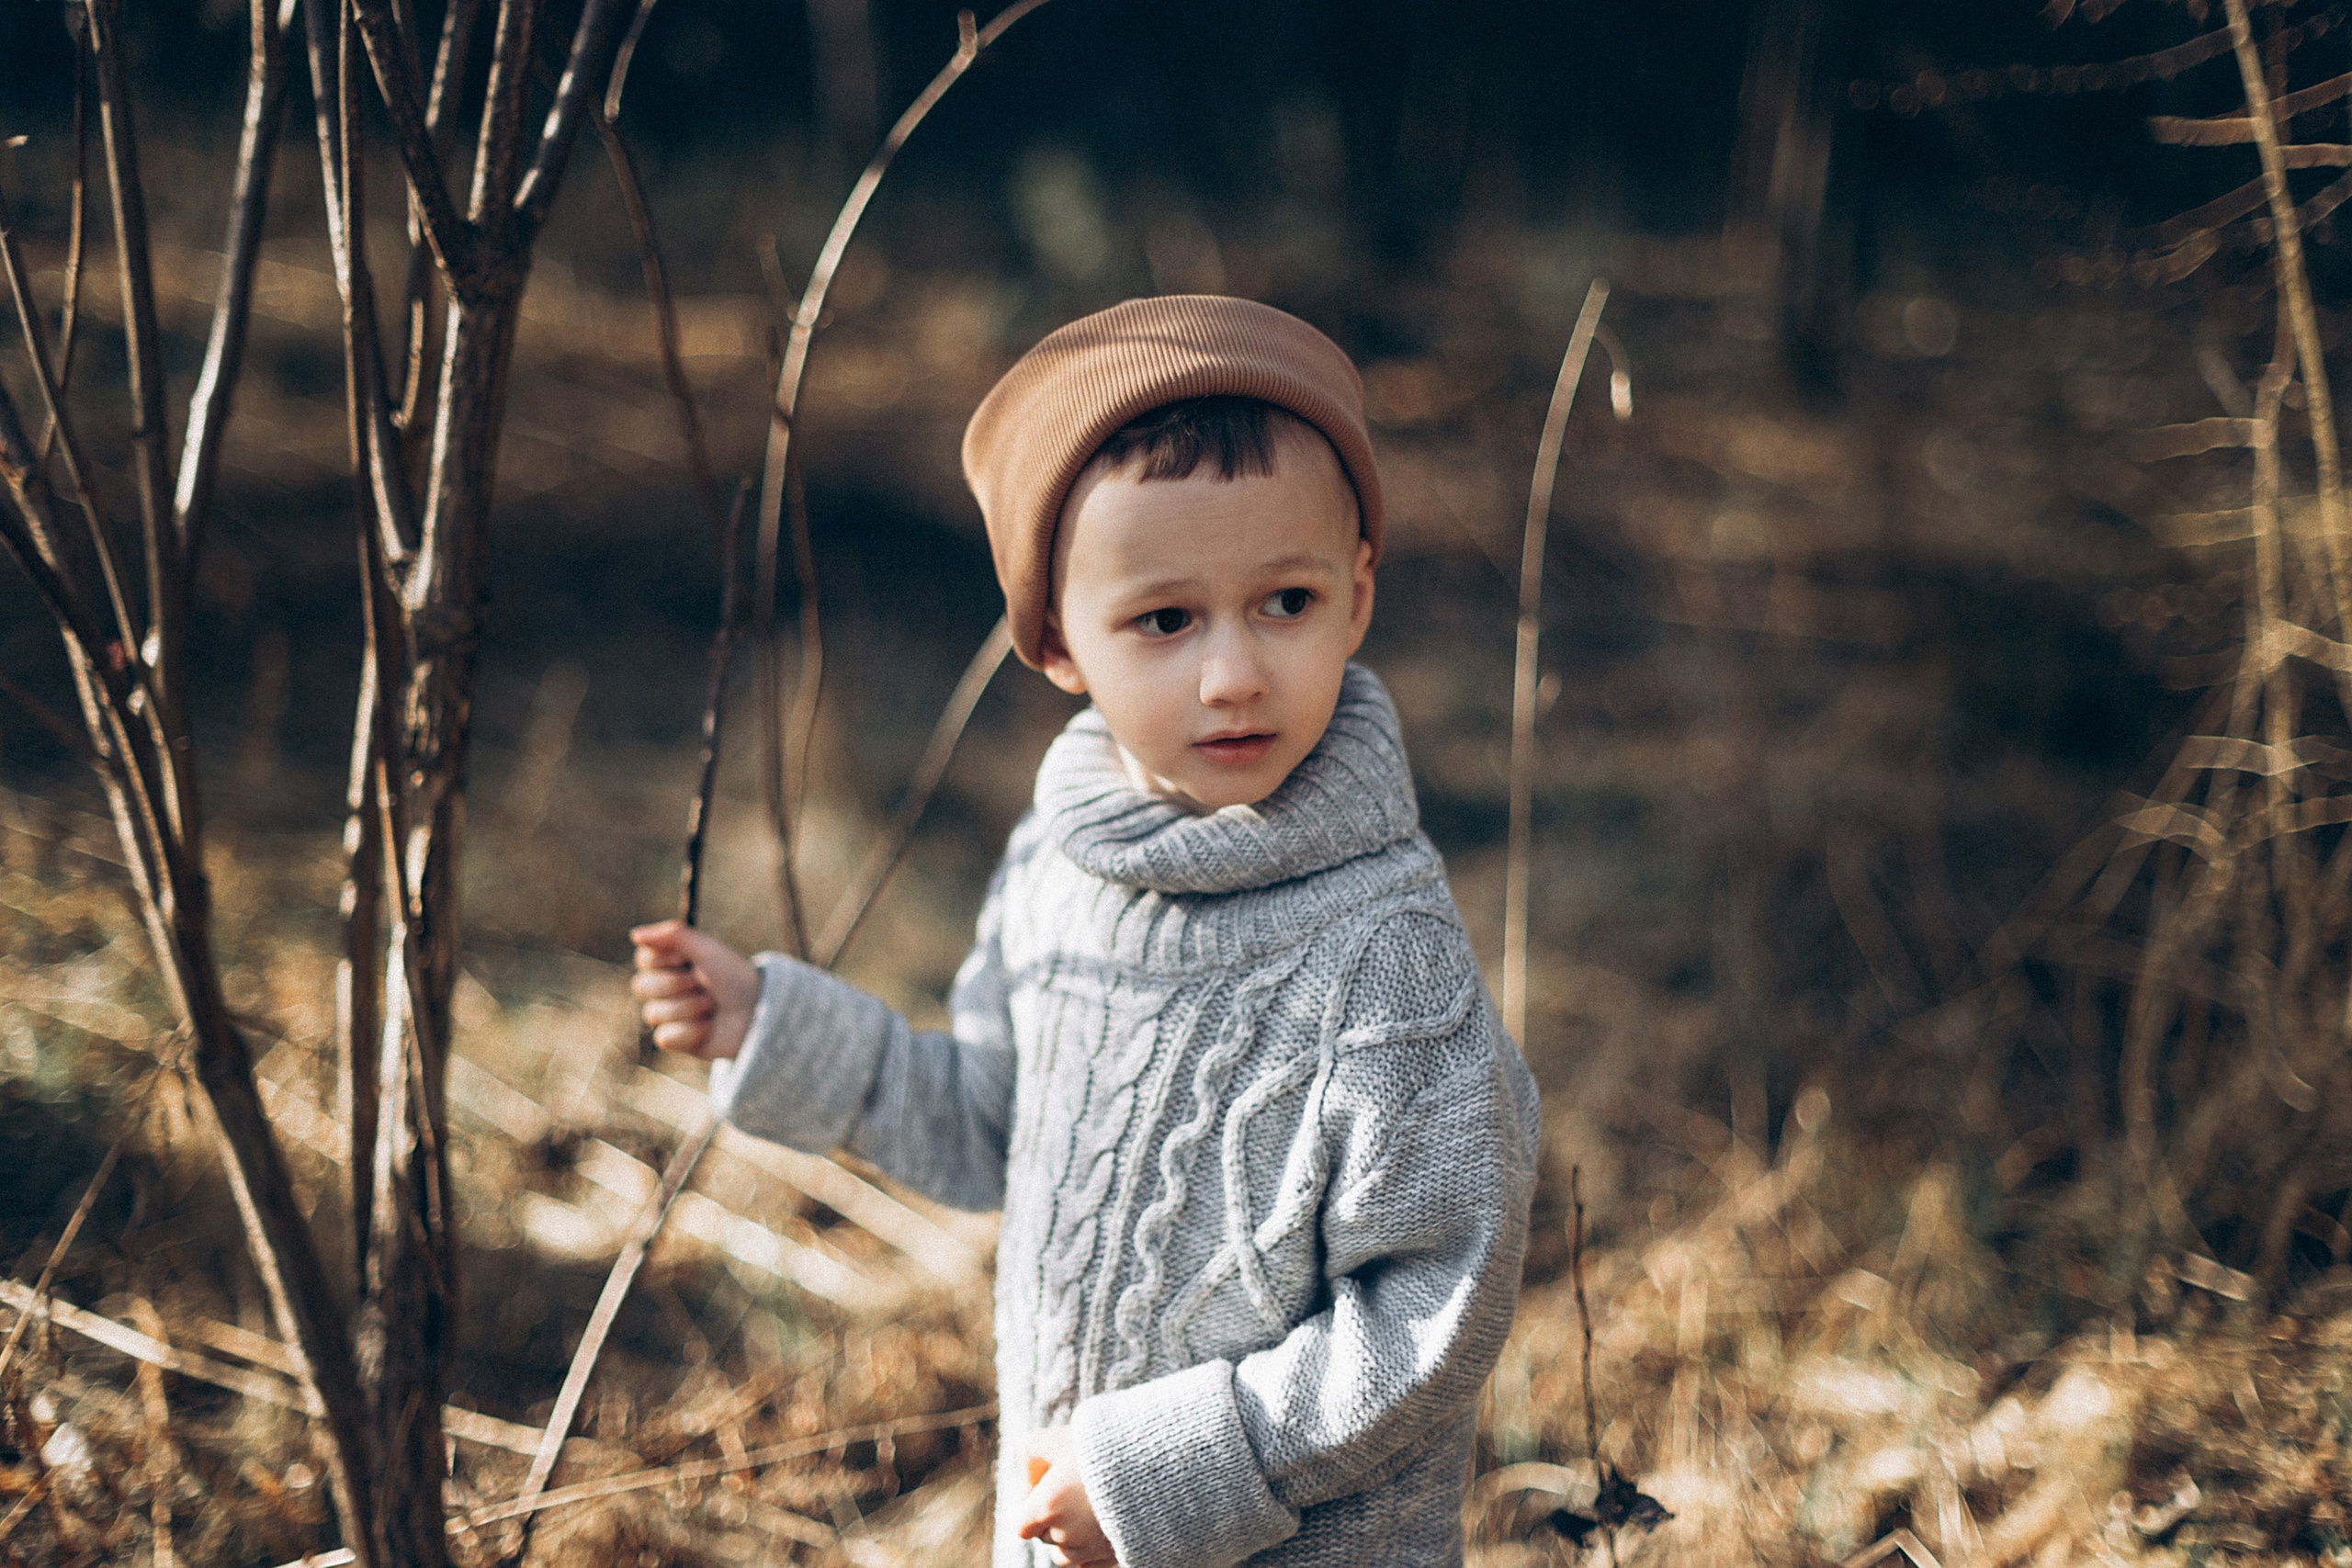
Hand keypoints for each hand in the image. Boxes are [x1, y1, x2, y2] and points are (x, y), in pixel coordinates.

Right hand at [628, 919, 758, 1059]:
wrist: (758, 1010)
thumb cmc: (734, 976)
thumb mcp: (707, 948)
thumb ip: (672, 936)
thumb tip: (634, 934)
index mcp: (670, 963)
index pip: (644, 959)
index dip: (665, 959)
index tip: (687, 959)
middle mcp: (664, 988)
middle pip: (641, 986)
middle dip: (675, 984)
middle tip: (701, 982)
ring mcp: (668, 1014)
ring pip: (654, 1013)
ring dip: (689, 1007)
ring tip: (711, 1005)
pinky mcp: (676, 1039)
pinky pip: (665, 1037)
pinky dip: (691, 1031)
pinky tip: (708, 1026)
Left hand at [1014, 1427, 1115, 1565]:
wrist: (1155, 1463)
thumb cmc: (1103, 1447)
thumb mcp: (1057, 1438)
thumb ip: (1029, 1450)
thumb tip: (1027, 1474)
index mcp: (1047, 1507)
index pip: (1021, 1525)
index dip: (1027, 1506)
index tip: (1045, 1485)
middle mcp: (1067, 1534)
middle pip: (1045, 1537)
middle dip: (1051, 1516)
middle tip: (1072, 1486)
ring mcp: (1092, 1548)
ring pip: (1067, 1553)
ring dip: (1071, 1535)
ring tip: (1089, 1504)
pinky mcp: (1115, 1555)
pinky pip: (1091, 1564)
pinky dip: (1091, 1550)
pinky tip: (1099, 1526)